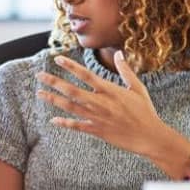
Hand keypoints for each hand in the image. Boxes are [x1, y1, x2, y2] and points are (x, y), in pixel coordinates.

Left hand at [35, 50, 170, 156]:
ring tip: (39, 93)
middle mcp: (100, 103)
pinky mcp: (97, 130)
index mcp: (110, 90)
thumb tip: (119, 53)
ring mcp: (97, 118)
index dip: (70, 66)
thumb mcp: (138, 88)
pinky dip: (64, 123)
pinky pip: (77, 126)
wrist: (150, 137)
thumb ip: (125, 70)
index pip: (86, 75)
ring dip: (53, 100)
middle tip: (39, 75)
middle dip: (54, 82)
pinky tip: (53, 120)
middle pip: (72, 90)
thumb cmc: (145, 111)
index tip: (57, 59)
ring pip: (70, 107)